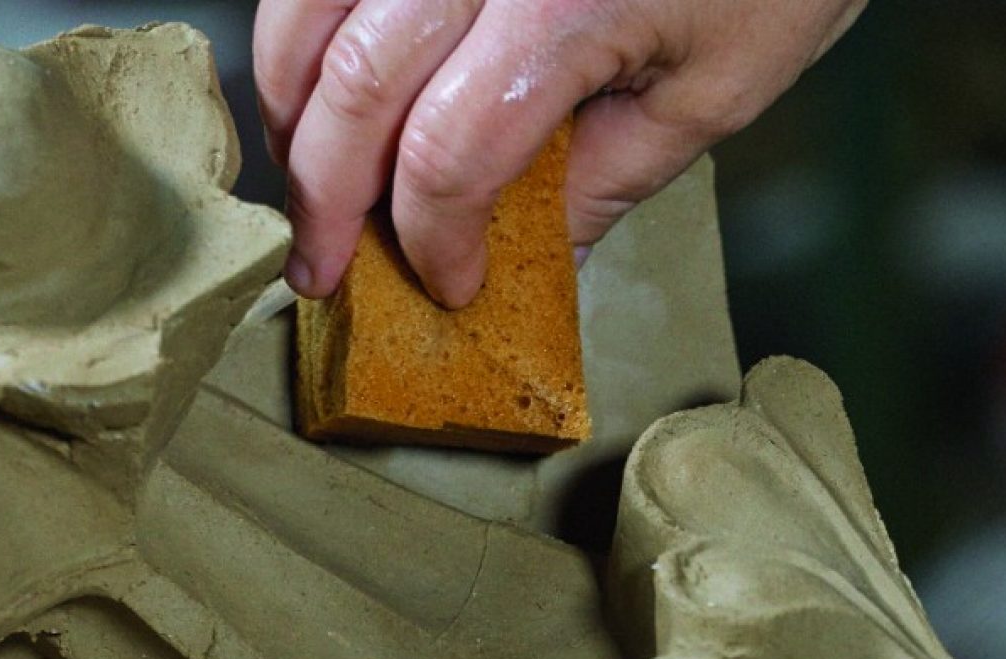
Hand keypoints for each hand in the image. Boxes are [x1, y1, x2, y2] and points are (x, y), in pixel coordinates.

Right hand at [255, 0, 865, 306]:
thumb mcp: (715, 92)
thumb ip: (608, 181)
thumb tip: (527, 256)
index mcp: (563, 6)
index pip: (447, 153)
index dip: (430, 237)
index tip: (449, 283)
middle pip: (353, 84)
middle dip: (323, 196)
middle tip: (321, 268)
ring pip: (303, 11)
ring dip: (291, 109)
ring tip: (310, 180)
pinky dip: (302, 29)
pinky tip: (325, 82)